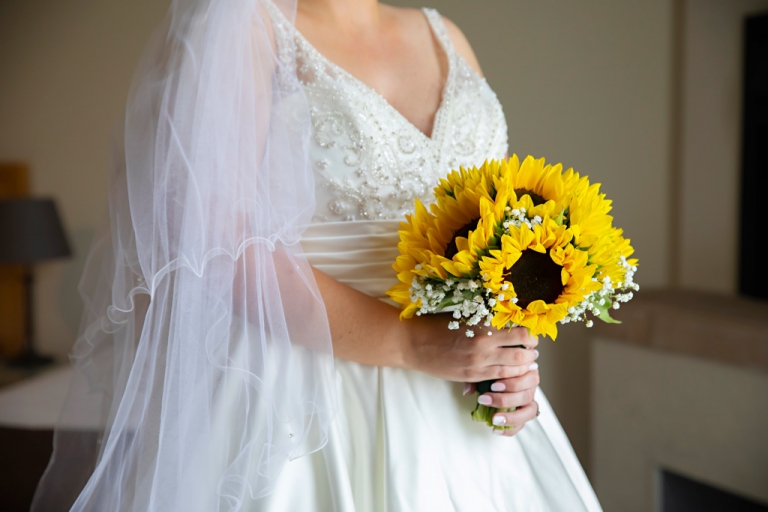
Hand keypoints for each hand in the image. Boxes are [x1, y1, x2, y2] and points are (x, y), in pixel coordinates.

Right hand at [402, 316, 538, 382]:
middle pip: (522, 351)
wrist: (413, 342)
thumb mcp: (464, 316)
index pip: (520, 331)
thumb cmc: (436, 325)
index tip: (529, 334)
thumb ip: (486, 321)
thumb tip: (508, 323)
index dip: (530, 334)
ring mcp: (479, 362)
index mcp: (484, 325)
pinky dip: (509, 376)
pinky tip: (510, 373)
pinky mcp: (471, 376)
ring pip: (514, 368)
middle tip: (532, 350)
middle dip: (531, 352)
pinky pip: (498, 378)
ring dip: (524, 366)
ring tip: (526, 363)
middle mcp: (484, 344)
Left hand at [469, 364, 539, 436]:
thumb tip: (467, 391)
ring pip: (530, 411)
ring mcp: (530, 402)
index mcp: (526, 372)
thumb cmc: (494, 371)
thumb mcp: (486, 370)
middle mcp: (531, 387)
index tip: (492, 386)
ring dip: (511, 417)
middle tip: (486, 400)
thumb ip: (478, 377)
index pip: (526, 377)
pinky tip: (496, 430)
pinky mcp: (524, 415)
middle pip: (527, 395)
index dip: (511, 383)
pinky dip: (510, 429)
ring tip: (494, 419)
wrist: (496, 379)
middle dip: (506, 400)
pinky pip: (522, 425)